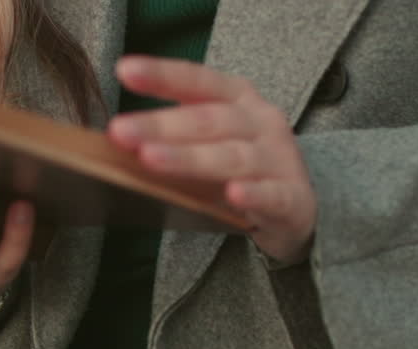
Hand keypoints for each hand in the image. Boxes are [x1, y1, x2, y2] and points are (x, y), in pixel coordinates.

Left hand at [107, 56, 316, 266]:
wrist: (297, 208)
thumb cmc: (244, 168)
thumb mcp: (214, 140)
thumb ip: (176, 136)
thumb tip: (120, 139)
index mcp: (239, 99)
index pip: (199, 81)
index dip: (163, 74)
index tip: (124, 70)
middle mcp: (261, 122)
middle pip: (209, 120)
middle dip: (162, 125)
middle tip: (121, 131)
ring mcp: (280, 159)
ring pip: (232, 157)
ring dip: (190, 158)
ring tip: (152, 159)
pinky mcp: (292, 198)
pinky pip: (271, 195)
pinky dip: (252, 194)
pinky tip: (232, 195)